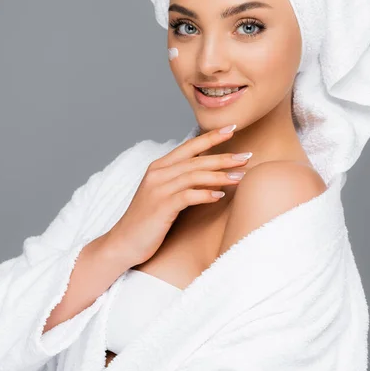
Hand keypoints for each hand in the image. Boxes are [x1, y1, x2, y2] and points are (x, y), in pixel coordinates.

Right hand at [110, 125, 249, 265]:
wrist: (123, 242)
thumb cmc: (148, 220)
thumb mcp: (163, 194)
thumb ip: (181, 180)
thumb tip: (210, 173)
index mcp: (159, 167)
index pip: (189, 146)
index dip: (211, 136)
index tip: (232, 128)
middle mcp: (158, 174)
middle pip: (196, 160)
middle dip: (223, 156)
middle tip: (246, 156)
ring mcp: (158, 189)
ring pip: (194, 176)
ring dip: (220, 175)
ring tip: (240, 176)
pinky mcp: (161, 207)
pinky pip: (187, 196)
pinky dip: (205, 194)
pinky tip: (220, 196)